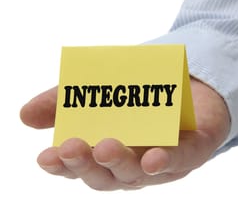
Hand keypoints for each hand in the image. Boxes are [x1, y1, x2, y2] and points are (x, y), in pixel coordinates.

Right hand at [20, 78, 229, 189]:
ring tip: (104, 147)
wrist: (184, 83)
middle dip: (86, 164)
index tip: (45, 157)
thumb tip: (24, 116)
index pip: (80, 166)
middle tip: (69, 148)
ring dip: (120, 162)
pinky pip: (180, 160)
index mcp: (106, 154)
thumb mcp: (96, 92)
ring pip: (138, 171)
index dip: (62, 166)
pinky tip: (153, 158)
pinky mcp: (191, 149)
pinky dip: (166, 161)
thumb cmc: (135, 97)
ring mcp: (161, 161)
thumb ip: (61, 103)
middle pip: (106, 175)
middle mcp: (130, 163)